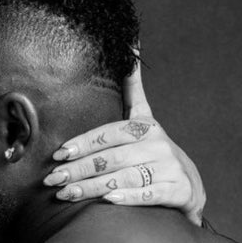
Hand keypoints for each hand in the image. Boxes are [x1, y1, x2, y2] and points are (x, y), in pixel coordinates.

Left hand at [42, 56, 205, 224]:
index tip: (58, 154)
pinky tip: (107, 201)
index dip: (83, 143)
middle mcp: (159, 144)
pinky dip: (129, 197)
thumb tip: (131, 41)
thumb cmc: (154, 151)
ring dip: (92, 187)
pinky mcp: (179, 191)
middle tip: (52, 180)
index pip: (108, 133)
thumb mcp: (144, 118)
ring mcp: (170, 168)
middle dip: (79, 169)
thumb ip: (132, 89)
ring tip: (65, 194)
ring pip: (124, 177)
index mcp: (145, 126)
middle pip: (111, 157)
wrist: (189, 187)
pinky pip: (149, 194)